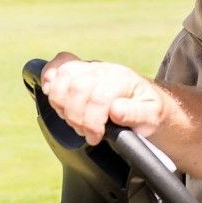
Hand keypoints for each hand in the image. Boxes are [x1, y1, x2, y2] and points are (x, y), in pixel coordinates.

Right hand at [39, 52, 166, 144]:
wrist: (147, 102)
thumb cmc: (149, 111)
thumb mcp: (152, 116)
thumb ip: (137, 114)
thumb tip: (116, 111)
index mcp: (123, 79)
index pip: (98, 96)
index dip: (92, 121)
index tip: (95, 137)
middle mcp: (104, 69)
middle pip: (77, 87)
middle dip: (76, 116)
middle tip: (85, 132)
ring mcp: (90, 67)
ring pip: (63, 77)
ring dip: (62, 104)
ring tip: (74, 120)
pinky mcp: (79, 70)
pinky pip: (58, 65)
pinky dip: (49, 78)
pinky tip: (51, 92)